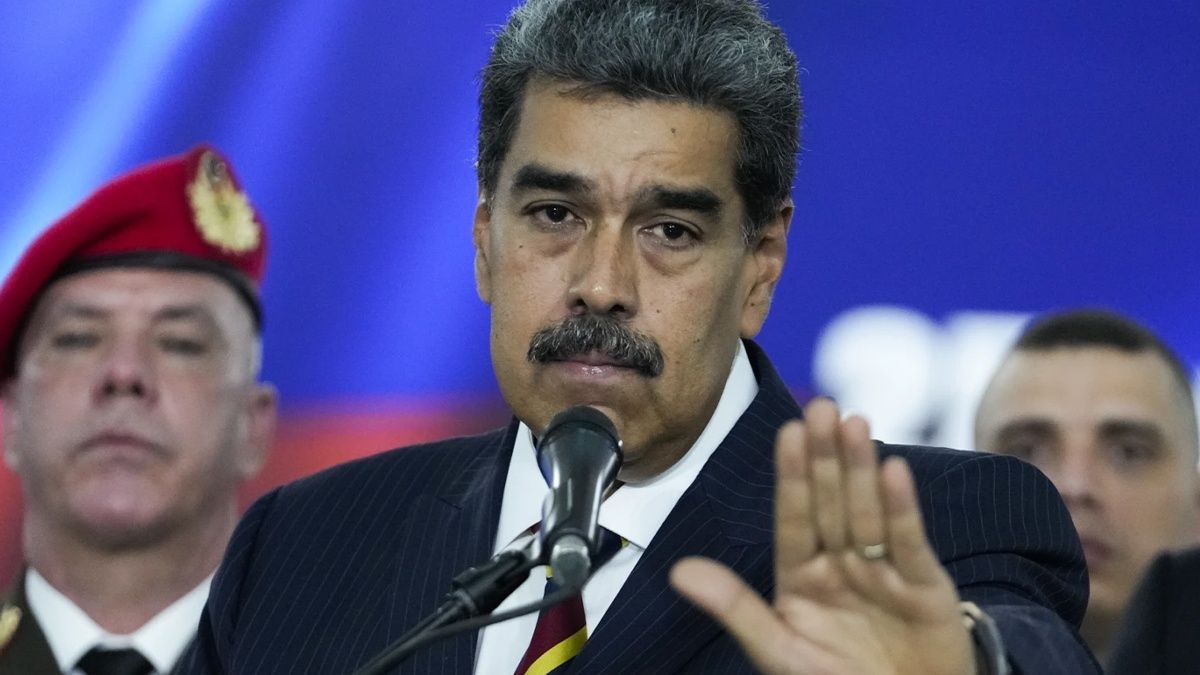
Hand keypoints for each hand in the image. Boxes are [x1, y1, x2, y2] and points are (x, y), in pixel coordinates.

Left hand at [670, 398, 974, 674]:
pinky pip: (909, 543)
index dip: (791, 475)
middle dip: (826, 457)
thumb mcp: (778, 650)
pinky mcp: (926, 587)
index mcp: (802, 576)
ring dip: (860, 469)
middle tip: (823, 407)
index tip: (789, 431)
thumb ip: (734, 608)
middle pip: (831, 503)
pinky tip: (893, 471)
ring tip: (854, 423)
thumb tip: (678, 572)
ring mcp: (883, 572)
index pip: (793, 517)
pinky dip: (901, 509)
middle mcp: (841, 564)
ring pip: (867, 513)